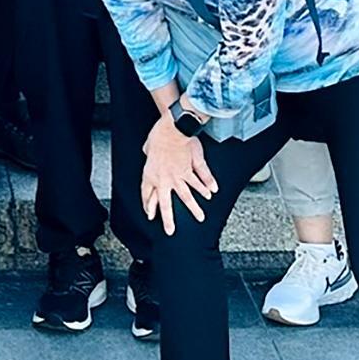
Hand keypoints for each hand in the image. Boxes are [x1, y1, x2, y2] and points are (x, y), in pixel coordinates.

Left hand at [139, 119, 216, 234]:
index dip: (148, 205)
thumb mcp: (148, 146)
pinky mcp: (191, 169)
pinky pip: (198, 180)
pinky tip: (210, 194)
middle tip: (170, 231)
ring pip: (186, 196)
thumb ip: (149, 154)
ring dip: (194, 208)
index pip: (147, 194)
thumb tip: (149, 153)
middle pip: (165, 204)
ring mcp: (179, 176)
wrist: (173, 129)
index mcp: (151, 174)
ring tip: (200, 217)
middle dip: (168, 219)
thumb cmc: (159, 135)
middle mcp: (164, 179)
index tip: (150, 215)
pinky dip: (206, 187)